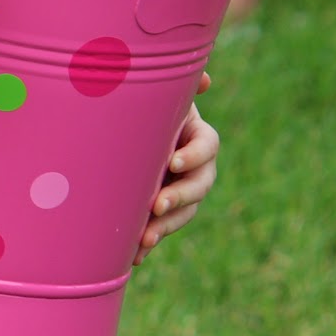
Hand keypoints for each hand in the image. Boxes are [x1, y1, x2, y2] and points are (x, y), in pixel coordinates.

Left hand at [135, 82, 218, 265]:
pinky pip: (163, 230)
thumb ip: (177, 84)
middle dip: (180, 197)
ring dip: (166, 227)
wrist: (128, 133)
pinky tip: (134, 256)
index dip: (193, 155)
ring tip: (145, 237)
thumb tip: (207, 79)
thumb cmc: (146, 106)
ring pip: (184, 212)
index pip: (207, 146)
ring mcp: (183, 190)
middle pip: (199, 185)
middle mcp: (196, 166)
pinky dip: (149, 242)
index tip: (172, 162)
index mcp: (197, 135)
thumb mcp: (160, 95)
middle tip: (157, 204)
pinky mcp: (165, 210)